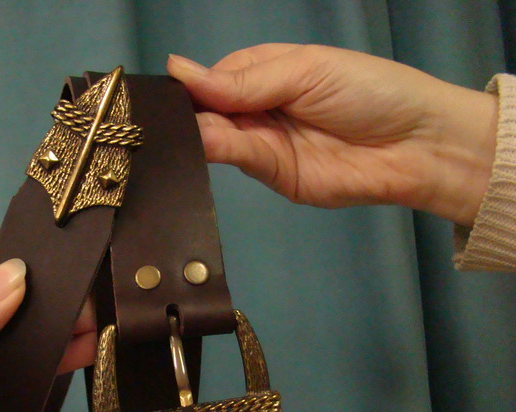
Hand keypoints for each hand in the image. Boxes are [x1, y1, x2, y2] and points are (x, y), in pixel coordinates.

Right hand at [167, 44, 497, 225]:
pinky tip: (200, 143)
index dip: (191, 84)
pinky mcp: (270, 175)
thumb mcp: (304, 70)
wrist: (416, 145)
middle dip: (188, 112)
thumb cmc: (367, 91)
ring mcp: (262, 143)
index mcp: (265, 71)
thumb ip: (242, 81)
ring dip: (198, 132)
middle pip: (209, 110)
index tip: (164, 92)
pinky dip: (215, 152)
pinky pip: (236, 159)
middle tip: (161, 117)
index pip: (214, 77)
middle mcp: (257, 108)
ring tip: (179, 130)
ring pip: (216, 136)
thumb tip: (178, 70)